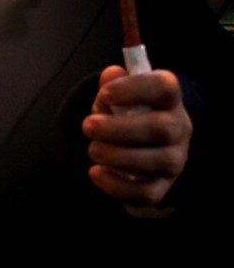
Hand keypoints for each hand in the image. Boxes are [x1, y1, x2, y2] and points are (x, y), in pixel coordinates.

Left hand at [82, 66, 190, 206]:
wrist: (136, 144)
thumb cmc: (125, 113)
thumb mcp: (116, 95)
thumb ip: (112, 85)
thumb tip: (112, 73)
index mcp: (168, 99)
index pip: (165, 87)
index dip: (135, 89)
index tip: (105, 94)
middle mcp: (179, 128)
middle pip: (162, 129)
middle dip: (119, 129)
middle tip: (87, 126)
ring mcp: (175, 159)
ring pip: (158, 162)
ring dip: (118, 156)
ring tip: (93, 150)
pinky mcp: (163, 186)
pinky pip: (148, 193)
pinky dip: (118, 186)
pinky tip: (96, 173)